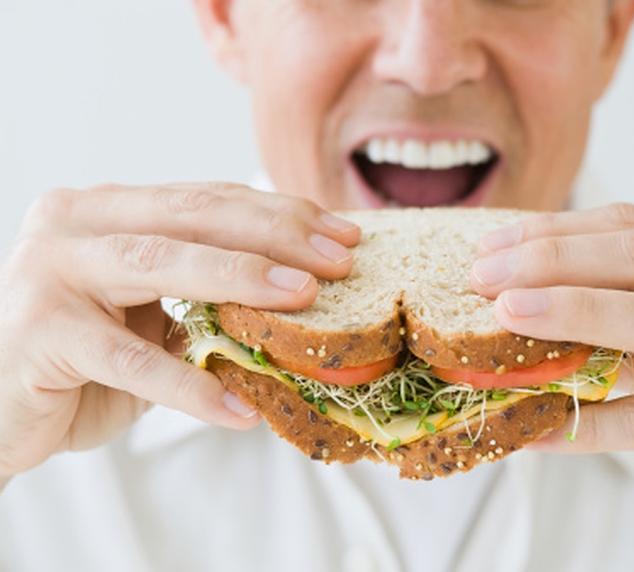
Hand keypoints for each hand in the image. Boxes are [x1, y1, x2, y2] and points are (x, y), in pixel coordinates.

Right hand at [0, 183, 359, 482]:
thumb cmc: (80, 359)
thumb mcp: (147, 317)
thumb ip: (201, 296)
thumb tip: (300, 291)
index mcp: (108, 210)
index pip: (208, 199)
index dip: (281, 213)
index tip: (343, 234)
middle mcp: (76, 224)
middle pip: (193, 216)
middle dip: (277, 235)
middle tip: (338, 260)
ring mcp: (50, 272)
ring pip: (162, 264)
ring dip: (242, 279)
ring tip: (306, 300)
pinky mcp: (40, 333)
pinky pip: (131, 361)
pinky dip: (191, 386)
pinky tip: (240, 409)